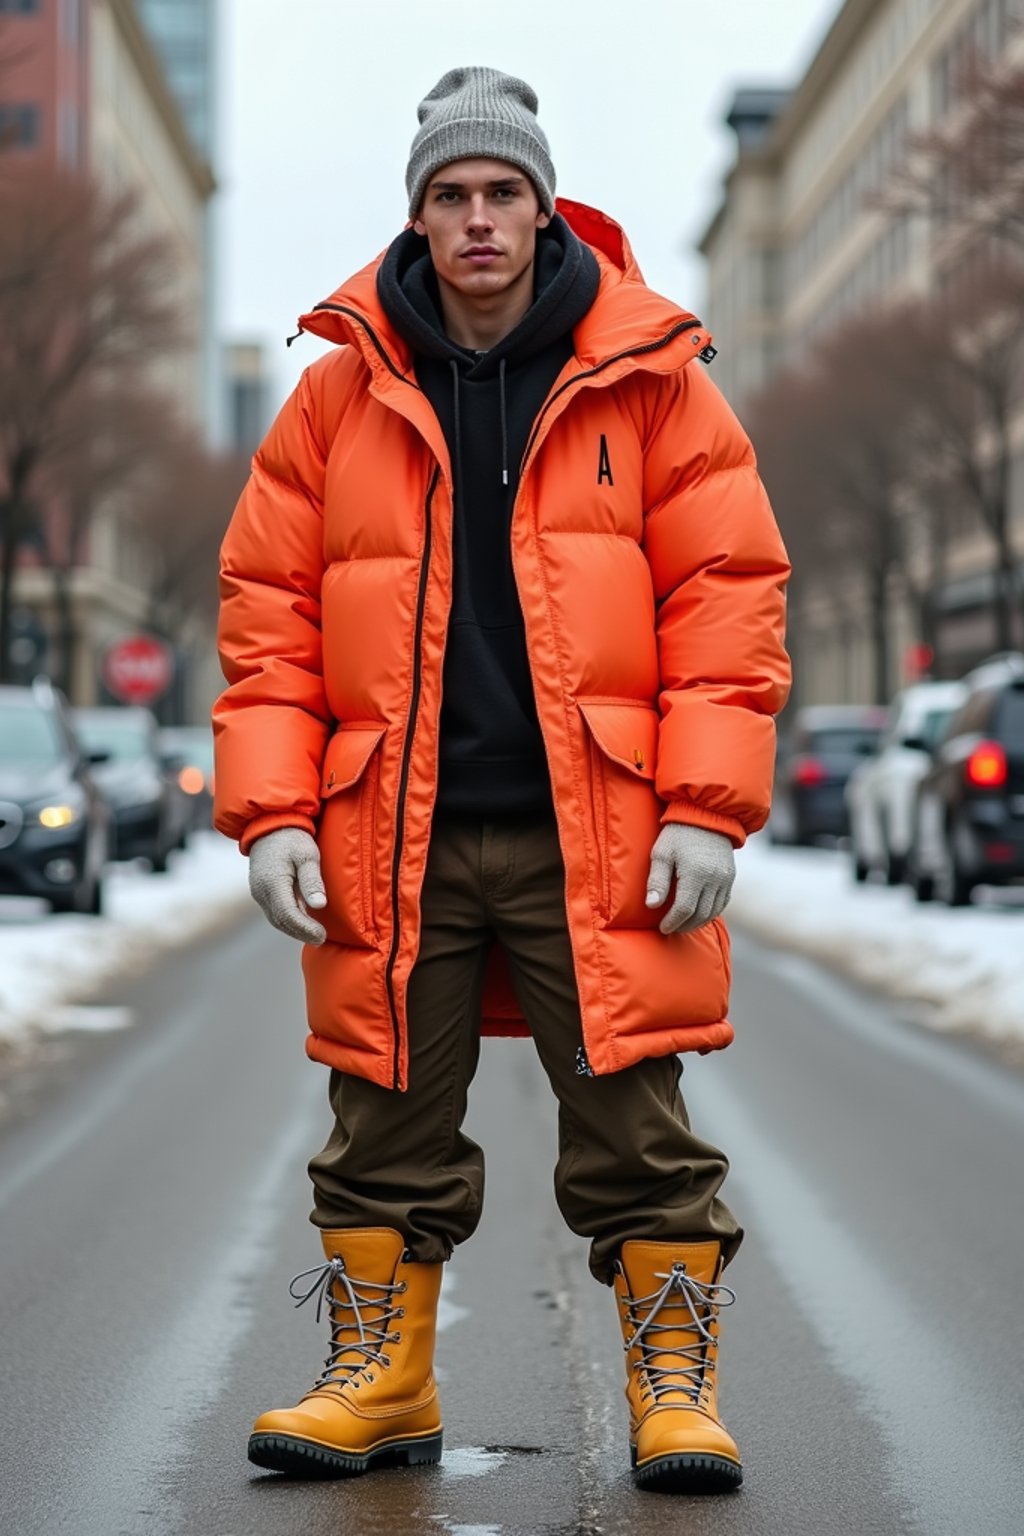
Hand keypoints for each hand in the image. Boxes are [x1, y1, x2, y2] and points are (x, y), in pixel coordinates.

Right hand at [248, 828, 327, 944]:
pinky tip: (302, 922)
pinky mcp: (260, 891)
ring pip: (276, 919)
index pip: (288, 915)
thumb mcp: (308, 855)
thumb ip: (312, 881)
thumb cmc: (292, 838)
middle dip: (300, 932)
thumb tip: (318, 905)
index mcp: (273, 883)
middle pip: (280, 921)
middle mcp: (261, 891)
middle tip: (320, 939)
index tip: (321, 936)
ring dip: (294, 929)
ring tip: (313, 934)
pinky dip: (288, 920)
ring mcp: (258, 892)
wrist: (269, 824)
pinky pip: (273, 911)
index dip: (305, 928)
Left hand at [645, 824, 734, 934]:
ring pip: (713, 911)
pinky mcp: (730, 876)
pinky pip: (723, 902)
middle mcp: (714, 878)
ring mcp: (725, 878)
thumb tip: (652, 905)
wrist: (707, 814)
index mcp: (695, 873)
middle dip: (684, 925)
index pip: (684, 909)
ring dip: (698, 922)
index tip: (663, 927)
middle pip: (700, 914)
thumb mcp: (662, 853)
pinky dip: (711, 912)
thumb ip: (657, 880)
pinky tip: (699, 913)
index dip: (673, 921)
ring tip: (683, 924)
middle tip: (671, 928)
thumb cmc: (679, 833)